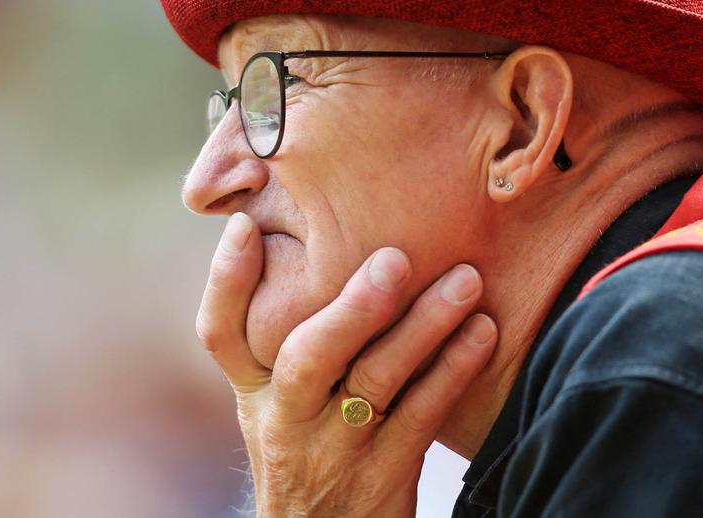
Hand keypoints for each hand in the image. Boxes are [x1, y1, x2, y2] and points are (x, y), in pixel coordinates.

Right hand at [197, 212, 497, 516]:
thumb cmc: (310, 448)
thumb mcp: (281, 401)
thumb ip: (292, 334)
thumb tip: (310, 234)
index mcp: (254, 392)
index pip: (219, 334)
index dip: (225, 281)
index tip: (244, 226)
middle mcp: (284, 419)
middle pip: (305, 357)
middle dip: (352, 307)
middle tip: (395, 258)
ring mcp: (334, 450)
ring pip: (375, 380)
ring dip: (425, 326)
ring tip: (466, 281)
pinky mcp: (384, 475)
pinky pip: (421, 415)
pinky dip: (454, 369)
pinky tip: (483, 332)